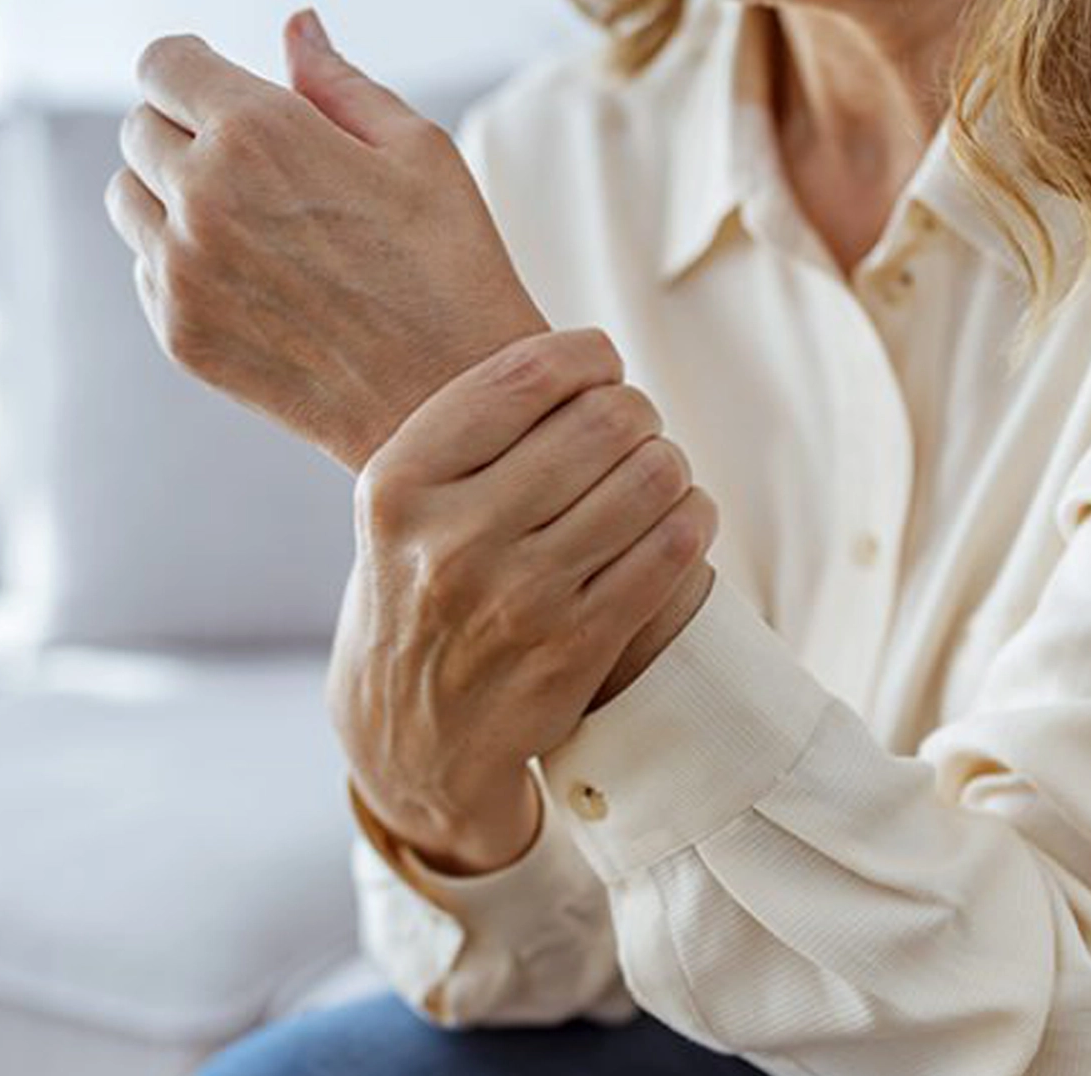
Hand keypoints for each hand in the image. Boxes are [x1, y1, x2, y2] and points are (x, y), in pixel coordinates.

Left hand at [106, 10, 547, 470]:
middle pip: (138, 126)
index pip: (163, 63)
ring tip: (245, 218)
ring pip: (126, 198)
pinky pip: (145, 267)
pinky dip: (177, 259)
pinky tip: (251, 276)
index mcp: (259, 131)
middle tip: (248, 158)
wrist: (448, 407)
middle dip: (183, 125)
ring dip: (168, 192)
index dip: (190, 66)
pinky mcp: (178, 333)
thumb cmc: (450, 269)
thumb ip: (337, 81)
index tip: (216, 83)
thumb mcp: (417, 150)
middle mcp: (202, 196)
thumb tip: (295, 26)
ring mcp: (181, 271)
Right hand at [330, 330, 716, 874]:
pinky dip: (691, 517)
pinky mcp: (576, 647)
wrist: (410, 733)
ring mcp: (518, 599)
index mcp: (399, 485)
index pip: (527, 376)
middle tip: (631, 426)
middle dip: (635, 410)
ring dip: (669, 463)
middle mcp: (452, 540)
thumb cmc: (418, 587)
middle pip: (603, 421)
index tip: (598, 367)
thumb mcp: (400, 505)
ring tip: (652, 472)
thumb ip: (470, 430)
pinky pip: (673, 549)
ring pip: (651, 478)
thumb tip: (588, 359)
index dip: (588, 356)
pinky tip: (678, 516)